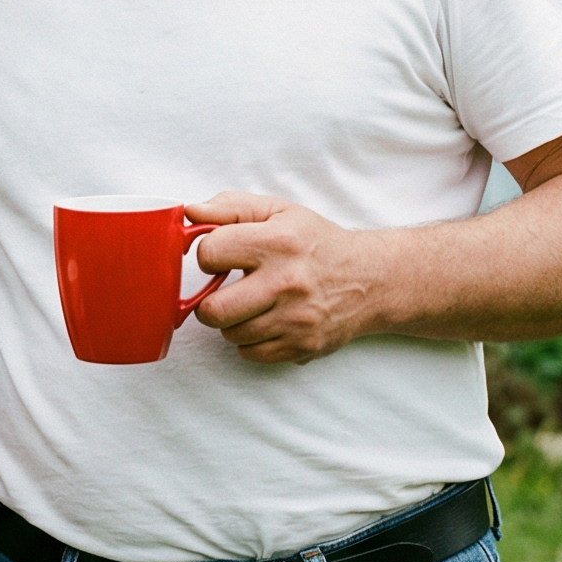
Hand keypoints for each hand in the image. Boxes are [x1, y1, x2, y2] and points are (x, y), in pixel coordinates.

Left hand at [186, 191, 383, 364]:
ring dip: (232, 322)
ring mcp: (296, 320)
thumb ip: (230, 207)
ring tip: (251, 304)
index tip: (221, 257)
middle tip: (223, 292)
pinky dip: (250, 341)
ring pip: (230, 334)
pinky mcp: (303, 346)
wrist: (370, 279)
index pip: (210, 254)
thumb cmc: (317, 243)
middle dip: (209, 301)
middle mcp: (287, 282)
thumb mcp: (278, 212)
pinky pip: (250, 354)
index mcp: (278, 243)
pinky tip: (266, 321)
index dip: (208, 255)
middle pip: (213, 310)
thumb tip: (191, 212)